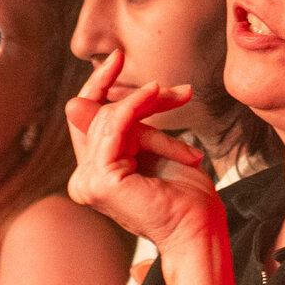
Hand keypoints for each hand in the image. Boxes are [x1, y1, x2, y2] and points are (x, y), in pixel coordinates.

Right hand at [65, 53, 219, 256]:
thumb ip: (128, 125)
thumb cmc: (186, 195)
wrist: (200, 227)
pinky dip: (135, 105)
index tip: (117, 57)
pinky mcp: (100, 181)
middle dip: (139, 97)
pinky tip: (154, 92)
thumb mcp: (153, 148)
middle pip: (100, 114)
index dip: (97, 86)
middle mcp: (84, 179)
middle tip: (173, 89)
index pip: (86, 120)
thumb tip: (94, 96)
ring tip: (182, 99)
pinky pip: (115, 126)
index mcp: (94, 173)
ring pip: (111, 118)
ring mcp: (87, 182)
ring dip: (150, 106)